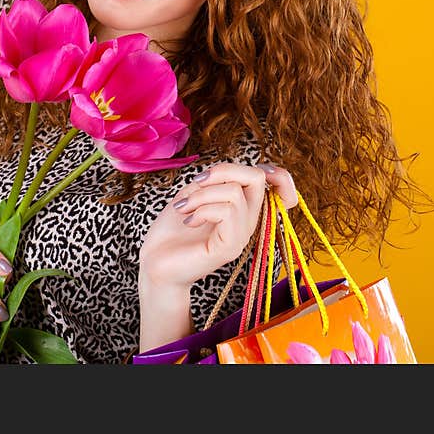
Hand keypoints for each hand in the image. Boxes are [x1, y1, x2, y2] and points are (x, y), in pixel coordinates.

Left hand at [139, 162, 296, 290]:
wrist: (154, 262)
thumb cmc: (171, 229)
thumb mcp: (193, 193)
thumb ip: (214, 180)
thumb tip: (228, 170)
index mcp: (242, 207)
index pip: (279, 184)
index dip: (273, 172)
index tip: (236, 173)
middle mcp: (247, 221)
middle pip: (257, 177)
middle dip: (222, 170)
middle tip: (196, 183)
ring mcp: (241, 236)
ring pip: (234, 193)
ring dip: (200, 195)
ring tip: (183, 208)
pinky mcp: (230, 248)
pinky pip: (226, 212)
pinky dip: (201, 210)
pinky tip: (188, 221)